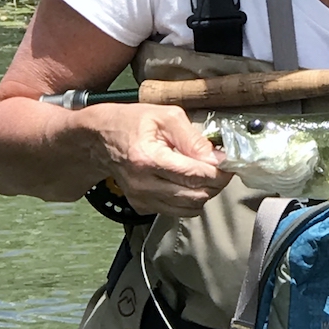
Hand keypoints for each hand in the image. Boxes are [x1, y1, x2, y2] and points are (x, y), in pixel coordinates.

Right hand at [88, 103, 231, 217]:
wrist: (99, 139)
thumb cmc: (132, 122)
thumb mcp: (165, 116)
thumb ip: (193, 138)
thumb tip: (216, 158)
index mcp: (148, 158)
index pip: (194, 175)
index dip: (219, 172)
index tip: (230, 163)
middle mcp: (143, 184)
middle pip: (195, 196)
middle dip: (216, 184)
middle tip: (222, 168)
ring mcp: (141, 199)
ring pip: (189, 208)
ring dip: (205, 193)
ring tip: (206, 174)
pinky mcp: (142, 207)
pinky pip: (177, 211)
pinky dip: (190, 199)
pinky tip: (189, 182)